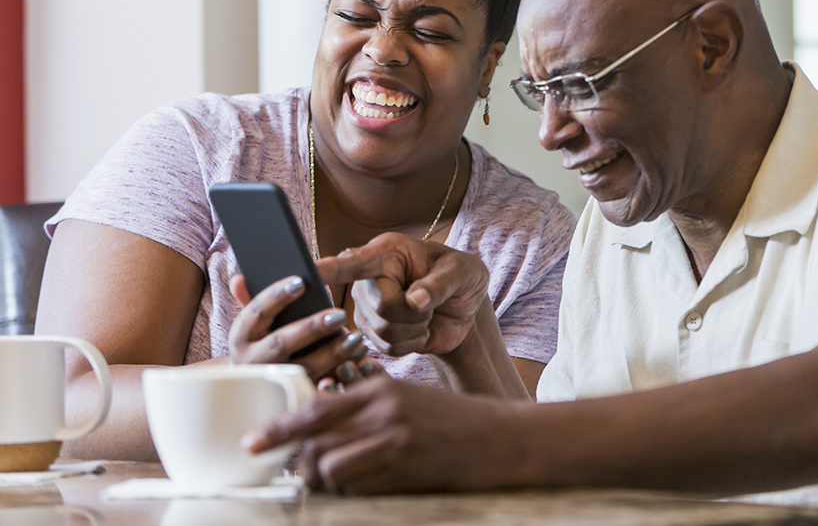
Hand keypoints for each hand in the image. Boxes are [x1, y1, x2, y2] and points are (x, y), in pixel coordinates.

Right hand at [229, 274, 369, 382]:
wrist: (253, 386)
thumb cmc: (261, 341)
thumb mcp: (252, 323)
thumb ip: (250, 298)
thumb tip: (240, 278)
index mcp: (241, 336)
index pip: (257, 312)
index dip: (277, 296)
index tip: (301, 282)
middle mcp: (253, 361)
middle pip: (281, 343)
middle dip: (311, 328)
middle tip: (340, 314)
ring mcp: (273, 381)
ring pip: (304, 368)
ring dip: (333, 353)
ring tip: (356, 338)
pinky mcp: (293, 396)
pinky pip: (319, 386)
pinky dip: (342, 372)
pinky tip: (360, 358)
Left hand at [243, 376, 510, 492]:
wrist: (499, 439)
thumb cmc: (451, 419)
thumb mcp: (406, 397)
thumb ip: (364, 406)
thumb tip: (317, 425)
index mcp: (380, 390)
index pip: (315, 409)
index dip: (278, 430)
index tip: (252, 444)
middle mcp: (384, 413)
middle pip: (317, 445)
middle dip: (302, 467)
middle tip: (302, 475)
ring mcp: (396, 444)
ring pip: (333, 471)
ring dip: (325, 484)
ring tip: (331, 485)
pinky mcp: (407, 472)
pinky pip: (360, 490)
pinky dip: (352, 494)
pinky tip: (362, 488)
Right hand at [316, 233, 490, 356]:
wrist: (465, 307)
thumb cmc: (462, 277)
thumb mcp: (462, 271)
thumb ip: (440, 283)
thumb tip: (416, 300)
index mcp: (386, 253)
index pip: (353, 262)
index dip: (329, 269)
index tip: (307, 271)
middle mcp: (367, 280)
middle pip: (380, 307)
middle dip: (413, 311)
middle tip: (428, 301)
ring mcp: (366, 309)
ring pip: (383, 331)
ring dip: (414, 327)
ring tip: (424, 312)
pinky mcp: (374, 335)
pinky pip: (388, 349)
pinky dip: (412, 343)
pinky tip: (419, 329)